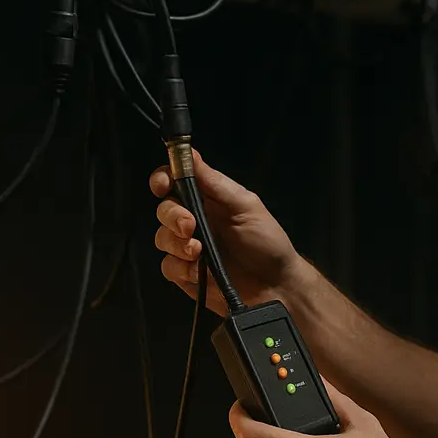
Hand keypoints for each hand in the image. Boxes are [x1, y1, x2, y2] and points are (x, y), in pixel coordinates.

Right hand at [151, 149, 301, 312]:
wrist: (275, 286)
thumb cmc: (266, 241)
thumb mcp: (245, 205)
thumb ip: (214, 183)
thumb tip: (190, 152)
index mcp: (208, 199)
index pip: (174, 181)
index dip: (163, 180)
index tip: (163, 185)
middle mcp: (195, 220)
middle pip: (163, 209)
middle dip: (172, 215)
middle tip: (189, 226)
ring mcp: (188, 247)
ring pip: (162, 238)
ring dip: (176, 243)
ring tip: (198, 251)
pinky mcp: (185, 274)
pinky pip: (168, 266)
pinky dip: (180, 267)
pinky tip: (198, 271)